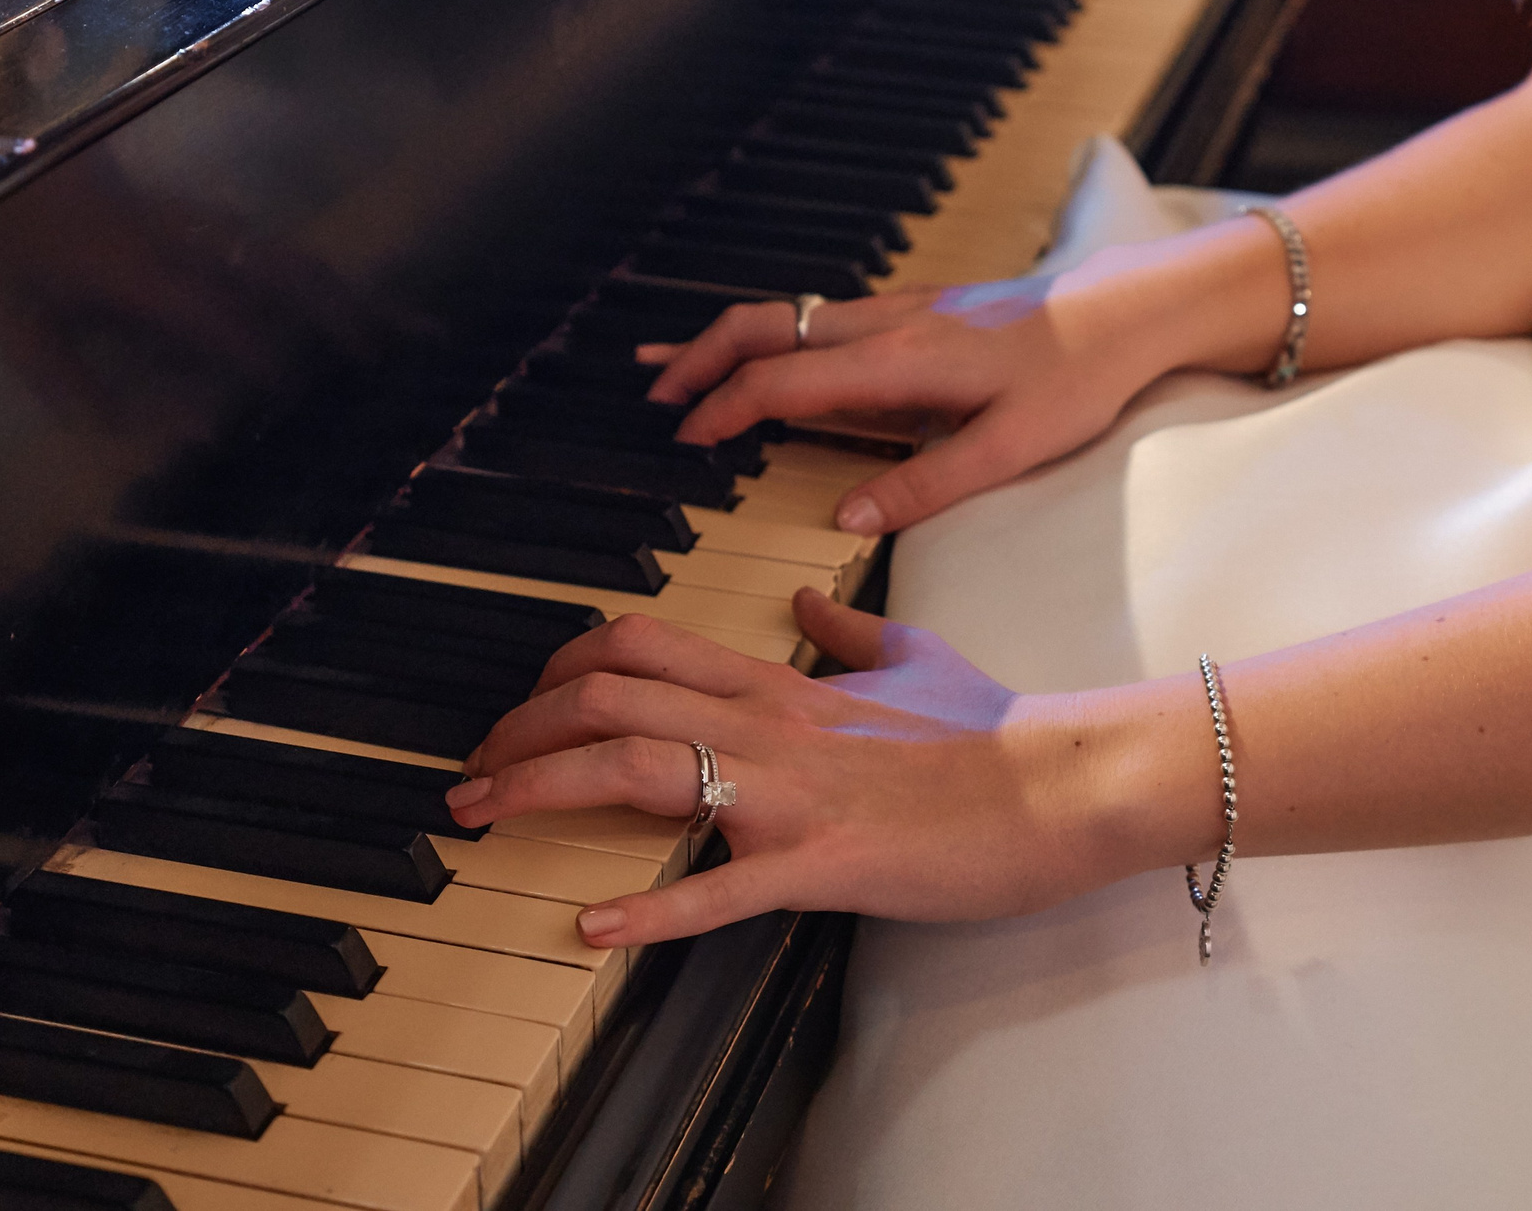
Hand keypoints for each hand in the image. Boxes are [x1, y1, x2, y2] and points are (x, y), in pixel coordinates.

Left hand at [443, 591, 1116, 946]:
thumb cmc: (994, 727)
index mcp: (783, 680)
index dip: (560, 669)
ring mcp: (790, 791)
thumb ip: (849, 630)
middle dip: (519, 729)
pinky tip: (593, 928)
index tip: (526, 706)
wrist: (1059, 781)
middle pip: (610, 695)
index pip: (641, 645)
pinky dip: (650, 910)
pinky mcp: (822, 862)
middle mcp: (769, 722)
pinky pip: (722, 887)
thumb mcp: (916, 655)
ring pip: (639, 764)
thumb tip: (807, 602)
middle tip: (473, 772)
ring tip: (481, 818)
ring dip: (541, 788)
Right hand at [639, 241, 1253, 532]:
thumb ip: (926, 487)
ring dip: (729, 339)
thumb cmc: (1079, 377)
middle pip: (766, 328)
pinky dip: (777, 333)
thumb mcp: (1010, 446)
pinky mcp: (920, 307)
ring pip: (791, 314)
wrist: (1130, 308)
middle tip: (653, 397)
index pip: (782, 381)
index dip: (724, 409)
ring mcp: (901, 308)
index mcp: (899, 361)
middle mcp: (887, 323)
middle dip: (700, 359)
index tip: (683, 440)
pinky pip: (825, 315)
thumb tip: (847, 522)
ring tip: (677, 365)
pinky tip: (768, 352)